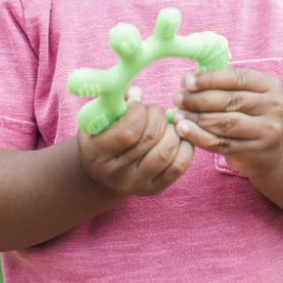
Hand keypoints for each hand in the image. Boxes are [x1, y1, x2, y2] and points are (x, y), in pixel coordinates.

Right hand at [77, 91, 193, 196]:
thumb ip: (115, 103)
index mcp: (97, 153)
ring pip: (166, 152)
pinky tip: (178, 135)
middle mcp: (116, 173)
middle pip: (150, 138)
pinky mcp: (154, 188)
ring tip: (166, 122)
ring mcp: (136, 184)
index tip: (137, 103)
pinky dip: (184, 146)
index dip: (138, 111)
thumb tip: (137, 93)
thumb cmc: (101, 136)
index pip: (128, 132)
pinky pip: (178, 166)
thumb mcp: (99, 118)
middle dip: (157, 116)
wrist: (100, 172)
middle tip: (153, 110)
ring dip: (172, 130)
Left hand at [173, 68, 282, 179]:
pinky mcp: (255, 152)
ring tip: (177, 115)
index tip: (187, 81)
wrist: (274, 149)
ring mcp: (267, 131)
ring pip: (225, 123)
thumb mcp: (247, 94)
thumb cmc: (251, 113)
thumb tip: (186, 81)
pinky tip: (184, 130)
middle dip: (199, 99)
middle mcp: (274, 107)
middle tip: (178, 98)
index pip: (237, 78)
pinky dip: (199, 137)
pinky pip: (221, 144)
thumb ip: (222, 85)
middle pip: (230, 101)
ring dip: (196, 118)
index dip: (209, 79)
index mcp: (271, 86)